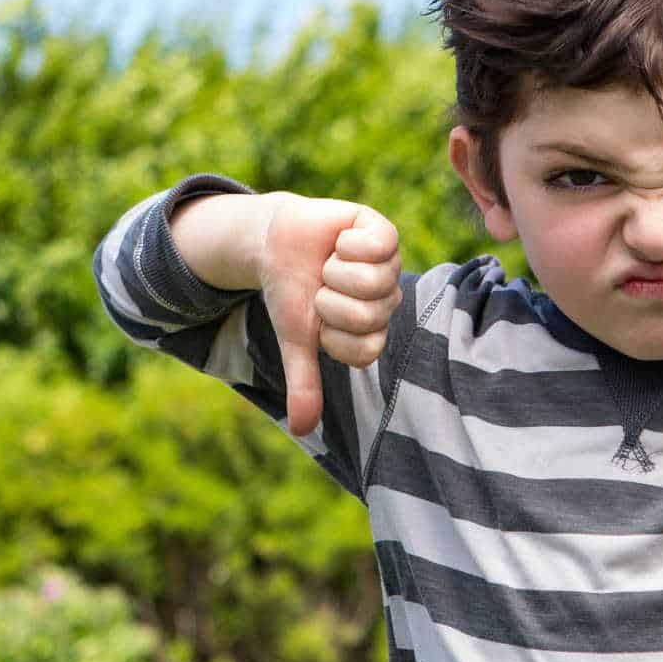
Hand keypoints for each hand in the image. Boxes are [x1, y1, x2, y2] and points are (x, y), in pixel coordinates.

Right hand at [257, 194, 402, 435]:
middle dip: (331, 302)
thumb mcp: (296, 340)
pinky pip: (379, 245)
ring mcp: (388, 264)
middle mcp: (387, 298)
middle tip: (321, 288)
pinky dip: (347, 244)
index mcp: (373, 328)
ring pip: (373, 281)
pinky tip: (339, 241)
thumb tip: (301, 430)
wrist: (274, 245)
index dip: (334, 335)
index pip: (367, 349)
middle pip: (371, 316)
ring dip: (336, 272)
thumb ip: (305, 382)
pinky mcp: (382, 231)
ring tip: (329, 263)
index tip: (319, 320)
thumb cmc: (290, 294)